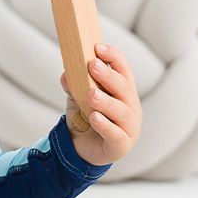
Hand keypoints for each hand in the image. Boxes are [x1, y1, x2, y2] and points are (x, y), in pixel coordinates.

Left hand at [59, 42, 141, 166]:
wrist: (81, 150)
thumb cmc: (85, 118)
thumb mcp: (77, 98)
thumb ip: (73, 85)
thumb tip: (66, 74)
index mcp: (124, 92)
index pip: (124, 70)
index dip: (114, 57)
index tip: (99, 47)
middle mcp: (131, 107)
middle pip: (124, 88)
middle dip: (108, 76)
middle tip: (92, 65)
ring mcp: (130, 128)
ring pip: (122, 112)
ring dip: (106, 101)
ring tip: (91, 95)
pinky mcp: (122, 146)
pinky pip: (116, 135)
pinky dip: (105, 126)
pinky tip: (94, 118)